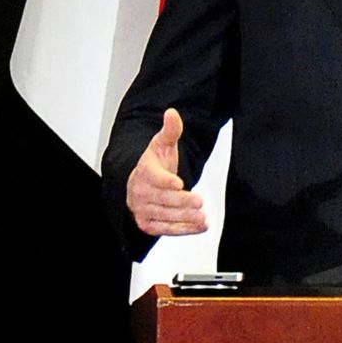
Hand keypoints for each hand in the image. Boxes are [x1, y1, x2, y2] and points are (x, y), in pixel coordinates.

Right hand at [125, 109, 206, 236]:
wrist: (139, 186)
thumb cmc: (153, 165)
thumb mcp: (161, 145)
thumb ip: (170, 131)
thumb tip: (172, 113)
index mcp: (144, 171)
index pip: (153, 177)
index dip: (165, 181)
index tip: (178, 183)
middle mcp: (141, 193)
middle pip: (162, 199)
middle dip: (182, 202)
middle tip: (199, 201)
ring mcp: (144, 210)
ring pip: (166, 216)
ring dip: (185, 218)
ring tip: (202, 217)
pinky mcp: (149, 225)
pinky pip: (167, 229)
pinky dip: (184, 229)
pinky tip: (199, 226)